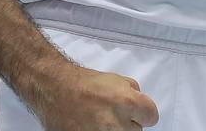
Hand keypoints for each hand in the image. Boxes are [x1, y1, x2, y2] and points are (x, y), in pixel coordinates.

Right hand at [22, 62, 158, 129]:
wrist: (53, 89)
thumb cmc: (83, 83)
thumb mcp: (115, 79)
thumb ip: (132, 93)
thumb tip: (139, 107)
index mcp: (127, 102)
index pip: (152, 117)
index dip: (143, 113)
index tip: (136, 112)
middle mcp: (116, 123)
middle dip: (128, 124)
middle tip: (112, 115)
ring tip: (99, 122)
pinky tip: (89, 126)